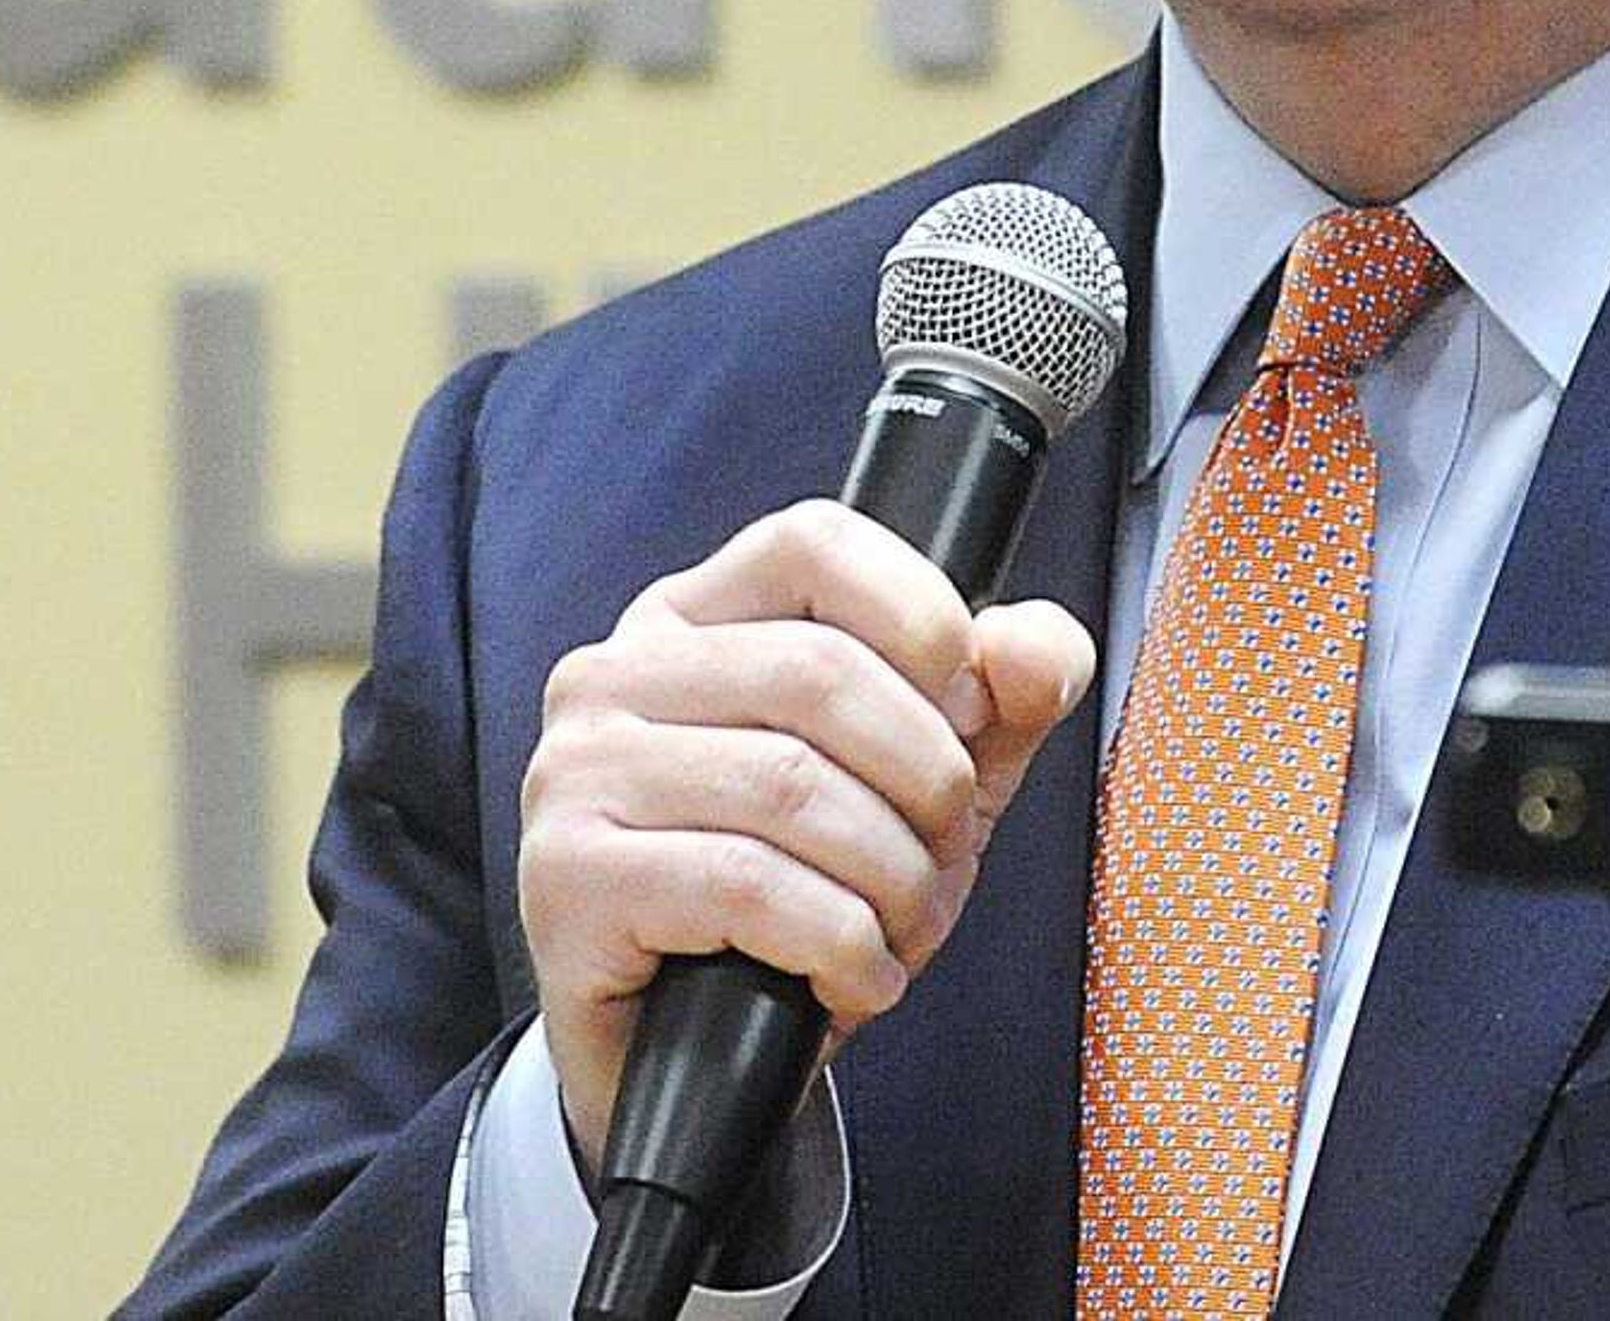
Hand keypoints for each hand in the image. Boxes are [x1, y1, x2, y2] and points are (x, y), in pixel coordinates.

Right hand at [518, 499, 1098, 1170]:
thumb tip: (1040, 648)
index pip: (815, 544)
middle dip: (926, 779)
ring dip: (891, 878)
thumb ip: (998, 704)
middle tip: (944, 852)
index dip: (922, 618)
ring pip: (791, 786)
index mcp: (695, 619)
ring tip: (903, 927)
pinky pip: (746, 886)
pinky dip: (839, 944)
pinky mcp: (568, 875)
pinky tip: (855, 977)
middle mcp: (617, 673)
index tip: (971, 714)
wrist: (690, 1065)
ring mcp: (577, 770)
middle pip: (819, 672)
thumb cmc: (798, 902)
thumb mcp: (917, 790)